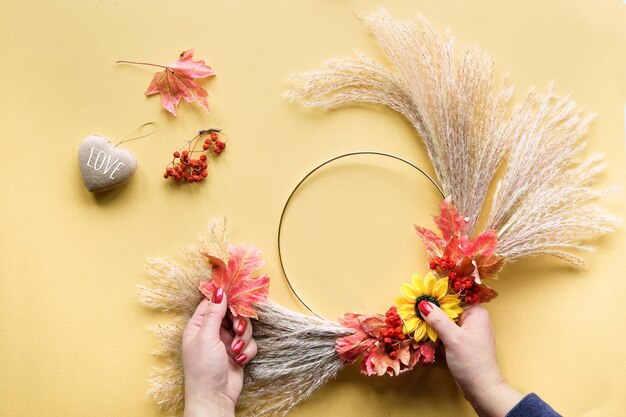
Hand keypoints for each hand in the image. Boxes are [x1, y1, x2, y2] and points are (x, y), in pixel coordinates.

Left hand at [182, 289, 257, 416]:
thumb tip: (219, 290)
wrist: (214, 398)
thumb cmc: (203, 368)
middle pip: (232, 313)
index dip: (225, 298)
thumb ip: (214, 313)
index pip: (213, 303)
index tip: (238, 295)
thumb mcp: (206, 337)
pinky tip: (240, 360)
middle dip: (238, 321)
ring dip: (243, 338)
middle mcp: (212, 331)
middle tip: (237, 329)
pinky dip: (247, 350)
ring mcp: (226, 342)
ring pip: (243, 327)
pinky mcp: (238, 352)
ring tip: (236, 351)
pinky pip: (249, 342)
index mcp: (199, 325)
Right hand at [419, 302, 522, 416]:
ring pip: (444, 320)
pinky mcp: (460, 342)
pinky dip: (434, 333)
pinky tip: (421, 334)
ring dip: (430, 323)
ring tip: (413, 320)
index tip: (419, 292)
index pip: (454, 296)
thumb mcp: (453, 339)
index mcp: (476, 313)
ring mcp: (466, 331)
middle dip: (431, 309)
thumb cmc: (472, 363)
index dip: (437, 293)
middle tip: (412, 307)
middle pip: (448, 308)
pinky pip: (444, 332)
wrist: (482, 390)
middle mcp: (472, 319)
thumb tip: (423, 303)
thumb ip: (438, 320)